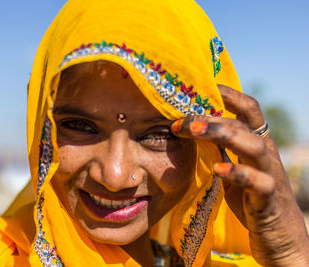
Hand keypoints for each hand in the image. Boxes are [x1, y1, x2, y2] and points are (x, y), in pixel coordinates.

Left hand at [171, 84, 308, 265]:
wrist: (279, 236)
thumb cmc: (251, 198)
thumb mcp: (233, 168)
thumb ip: (219, 149)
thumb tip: (190, 129)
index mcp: (256, 143)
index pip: (247, 109)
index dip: (228, 94)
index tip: (203, 85)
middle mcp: (265, 153)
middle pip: (241, 124)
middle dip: (209, 117)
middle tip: (180, 119)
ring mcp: (269, 174)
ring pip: (252, 145)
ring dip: (222, 134)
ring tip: (195, 130)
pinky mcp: (268, 198)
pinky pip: (257, 182)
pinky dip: (238, 173)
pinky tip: (219, 169)